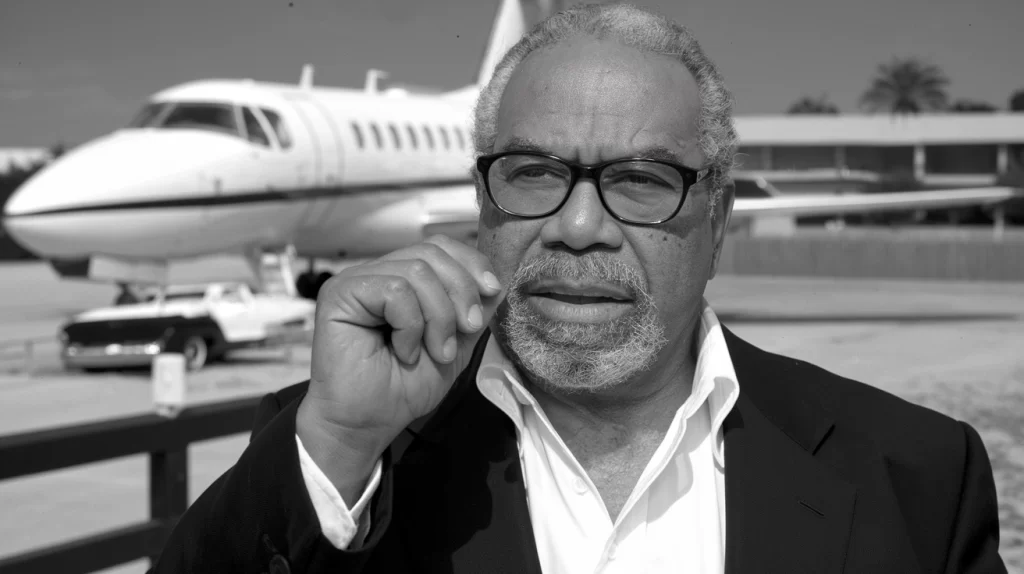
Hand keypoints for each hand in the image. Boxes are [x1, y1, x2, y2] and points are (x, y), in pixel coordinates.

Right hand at [296, 235, 502, 497]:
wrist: (366, 423)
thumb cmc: (403, 388)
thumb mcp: (455, 343)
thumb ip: (472, 309)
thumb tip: (498, 278)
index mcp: (402, 278)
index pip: (440, 246)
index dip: (470, 263)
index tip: (492, 291)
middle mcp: (377, 272)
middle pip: (431, 252)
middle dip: (461, 292)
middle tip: (469, 330)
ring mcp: (356, 280)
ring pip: (416, 271)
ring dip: (438, 317)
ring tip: (437, 352)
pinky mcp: (339, 293)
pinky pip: (393, 290)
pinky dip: (410, 325)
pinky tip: (403, 351)